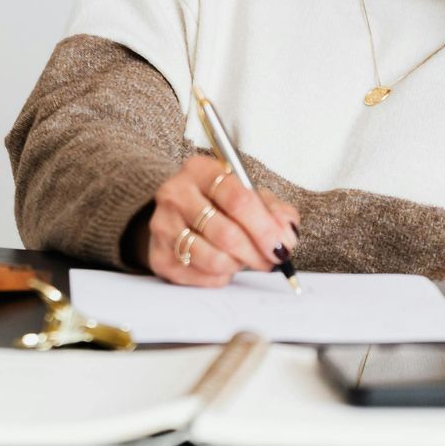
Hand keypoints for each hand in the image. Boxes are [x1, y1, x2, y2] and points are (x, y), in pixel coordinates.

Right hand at [143, 154, 299, 287]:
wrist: (179, 215)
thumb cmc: (220, 204)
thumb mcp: (249, 195)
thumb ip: (274, 210)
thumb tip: (286, 234)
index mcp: (200, 170)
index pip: (238, 199)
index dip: (265, 228)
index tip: (281, 246)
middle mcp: (175, 193)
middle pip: (226, 233)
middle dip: (256, 253)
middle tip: (269, 261)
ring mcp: (162, 225)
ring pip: (213, 258)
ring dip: (237, 265)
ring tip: (242, 258)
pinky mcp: (158, 255)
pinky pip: (200, 276)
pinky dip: (220, 276)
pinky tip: (221, 264)